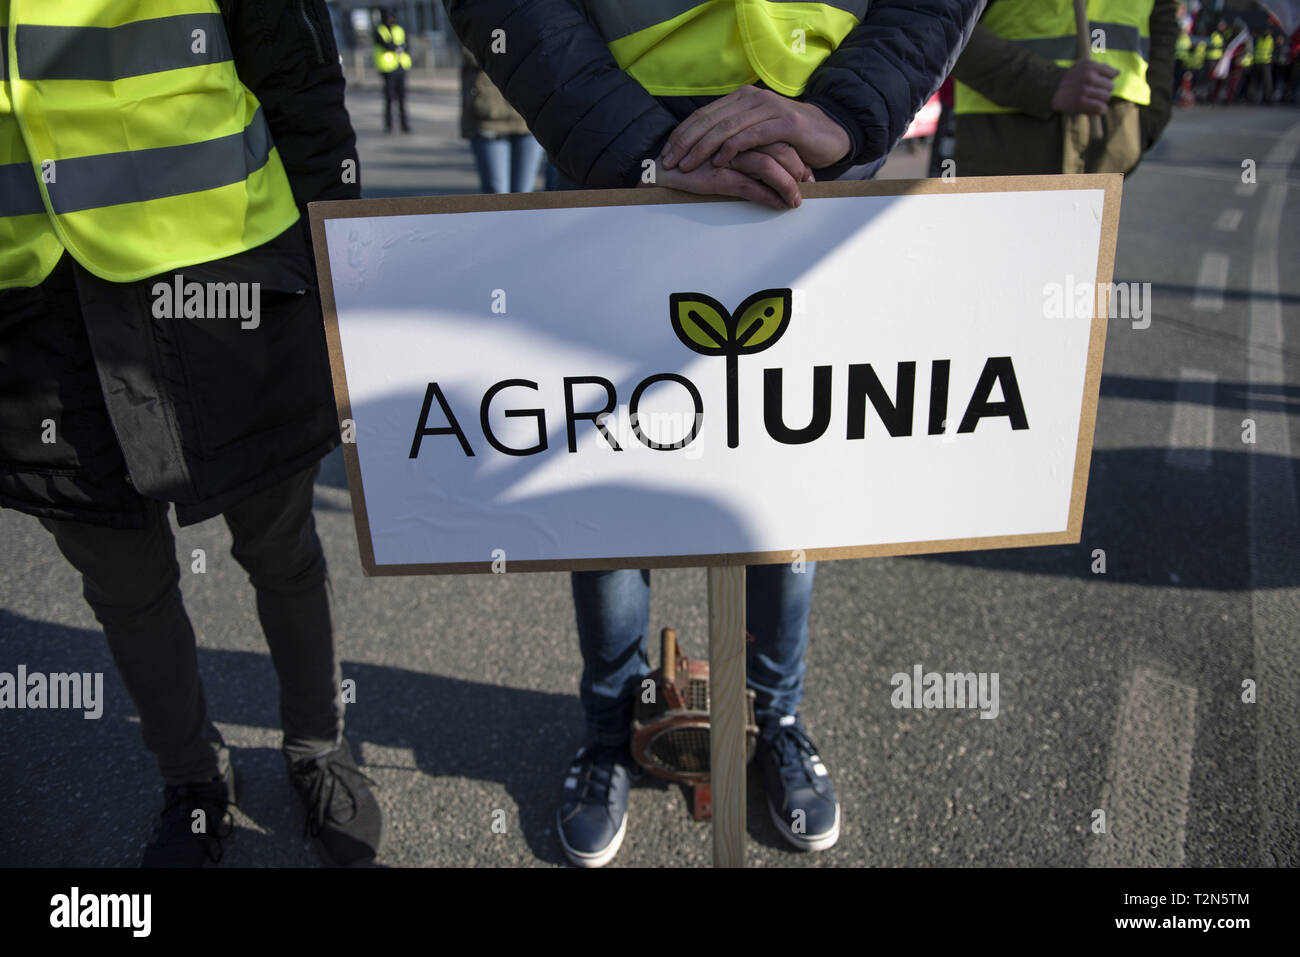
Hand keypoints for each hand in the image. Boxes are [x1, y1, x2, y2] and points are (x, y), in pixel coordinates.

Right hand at [643, 142, 813, 209]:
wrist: (661, 170)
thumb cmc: (694, 162)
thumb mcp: (726, 152)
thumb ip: (746, 151)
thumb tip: (772, 163)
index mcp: (740, 126)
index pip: (777, 135)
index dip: (796, 153)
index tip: (807, 171)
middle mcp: (737, 137)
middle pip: (779, 147)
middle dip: (799, 168)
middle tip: (810, 184)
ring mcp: (728, 156)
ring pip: (769, 166)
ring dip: (787, 185)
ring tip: (797, 201)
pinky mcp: (720, 176)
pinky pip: (751, 187)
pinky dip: (769, 197)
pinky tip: (780, 206)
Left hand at [661, 85, 850, 172]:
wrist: (831, 133)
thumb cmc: (791, 138)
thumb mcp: (757, 132)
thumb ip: (735, 133)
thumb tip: (704, 147)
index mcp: (742, 99)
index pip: (704, 114)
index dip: (682, 133)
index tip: (666, 152)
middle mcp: (752, 99)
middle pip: (709, 120)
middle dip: (686, 142)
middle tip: (670, 162)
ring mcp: (768, 109)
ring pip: (726, 127)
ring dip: (702, 148)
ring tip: (688, 166)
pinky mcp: (784, 124)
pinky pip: (750, 135)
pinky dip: (732, 149)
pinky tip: (718, 162)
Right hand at [1051, 61, 1118, 114]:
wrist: (1050, 89)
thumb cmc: (1069, 79)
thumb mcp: (1081, 66)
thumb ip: (1100, 67)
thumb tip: (1118, 73)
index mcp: (1090, 66)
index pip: (1112, 74)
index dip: (1108, 80)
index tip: (1099, 84)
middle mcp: (1088, 77)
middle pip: (1110, 86)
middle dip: (1105, 91)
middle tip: (1095, 94)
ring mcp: (1084, 90)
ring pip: (1106, 97)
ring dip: (1102, 101)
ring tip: (1094, 101)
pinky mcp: (1080, 102)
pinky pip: (1100, 107)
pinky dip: (1101, 110)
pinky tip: (1097, 110)